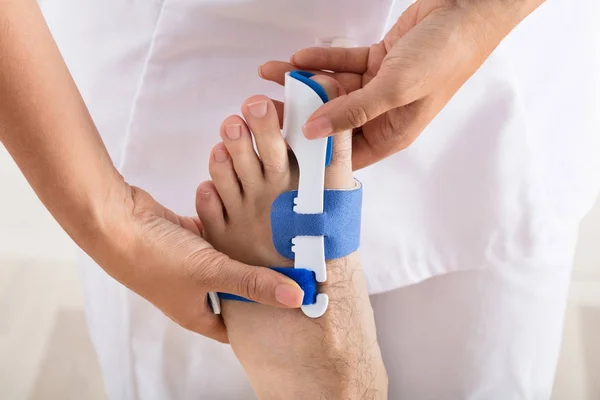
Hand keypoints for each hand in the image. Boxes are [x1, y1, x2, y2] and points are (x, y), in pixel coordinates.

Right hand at [89, 183, 304, 342]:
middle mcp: (193, 291)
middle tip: (293, 268)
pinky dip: (225, 224)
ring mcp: (188, 262)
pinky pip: (213, 232)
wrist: (113, 219)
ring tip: (279, 239)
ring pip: (225, 257)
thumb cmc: (156, 257)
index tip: (289, 309)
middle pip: (235, 289)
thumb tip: (297, 297)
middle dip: (258, 278)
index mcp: (196, 313)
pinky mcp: (184, 236)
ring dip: (244, 247)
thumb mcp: (211, 273)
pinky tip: (248, 213)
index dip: (260, 321)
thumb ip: (253, 283)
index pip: (235, 326)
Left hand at [260, 0, 544, 168]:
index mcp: (392, 133)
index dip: (314, 154)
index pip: (345, 154)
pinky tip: (298, 59)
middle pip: (332, 121)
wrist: (465, 10)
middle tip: (265, 108)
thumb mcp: (395, 88)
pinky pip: (342, 65)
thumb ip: (352, 110)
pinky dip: (321, 61)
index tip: (281, 148)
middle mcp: (383, 115)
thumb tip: (314, 130)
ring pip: (332, 90)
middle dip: (299, 114)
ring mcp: (379, 87)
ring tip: (269, 75)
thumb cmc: (443, 56)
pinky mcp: (377, 62)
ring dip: (303, 82)